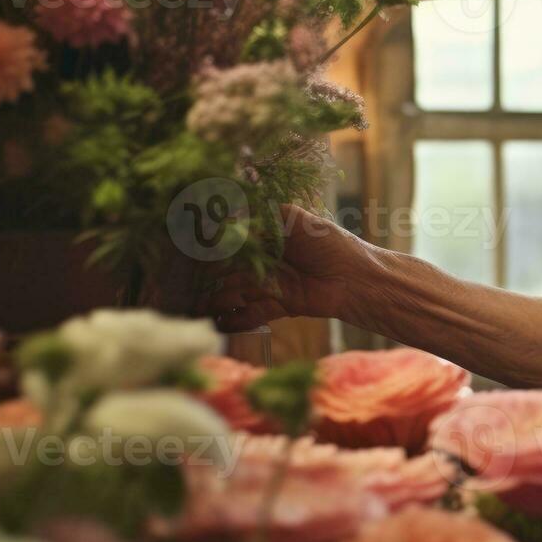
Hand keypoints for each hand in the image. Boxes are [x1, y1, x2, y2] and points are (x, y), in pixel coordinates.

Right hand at [200, 205, 375, 332]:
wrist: (356, 279)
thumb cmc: (329, 242)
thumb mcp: (294, 220)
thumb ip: (261, 216)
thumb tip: (225, 216)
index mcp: (268, 234)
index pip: (232, 240)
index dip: (211, 246)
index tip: (188, 250)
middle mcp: (266, 259)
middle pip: (228, 270)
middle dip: (208, 278)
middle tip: (184, 287)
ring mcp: (271, 284)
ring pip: (235, 293)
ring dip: (216, 302)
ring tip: (197, 311)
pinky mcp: (279, 306)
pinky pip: (251, 314)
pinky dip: (235, 321)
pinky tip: (218, 326)